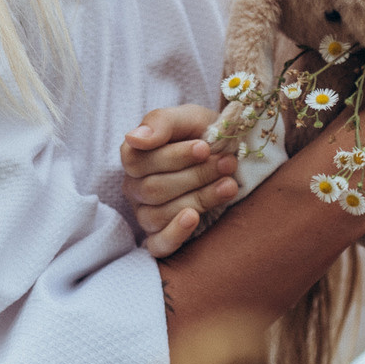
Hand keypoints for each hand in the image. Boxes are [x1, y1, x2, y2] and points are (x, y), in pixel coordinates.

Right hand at [120, 104, 230, 256]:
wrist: (231, 155)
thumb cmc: (204, 135)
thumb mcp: (188, 118)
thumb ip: (160, 122)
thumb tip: (133, 138)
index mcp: (134, 157)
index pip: (140, 162)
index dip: (174, 157)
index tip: (205, 148)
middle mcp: (135, 188)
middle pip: (154, 189)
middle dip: (195, 175)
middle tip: (227, 163)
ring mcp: (146, 215)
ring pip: (160, 214)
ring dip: (199, 198)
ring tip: (229, 185)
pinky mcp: (161, 238)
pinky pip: (158, 245)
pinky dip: (175, 234)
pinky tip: (195, 218)